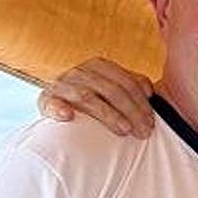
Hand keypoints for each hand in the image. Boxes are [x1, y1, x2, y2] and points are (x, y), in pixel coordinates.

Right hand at [38, 57, 155, 136]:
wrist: (60, 108)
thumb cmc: (94, 100)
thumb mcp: (113, 89)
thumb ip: (132, 84)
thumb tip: (149, 91)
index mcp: (98, 66)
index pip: (125, 82)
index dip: (141, 102)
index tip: (151, 121)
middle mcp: (79, 72)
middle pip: (111, 90)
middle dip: (131, 111)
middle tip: (144, 131)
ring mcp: (61, 85)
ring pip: (88, 97)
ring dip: (108, 114)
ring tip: (124, 130)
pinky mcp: (46, 100)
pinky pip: (50, 102)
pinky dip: (58, 108)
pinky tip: (68, 116)